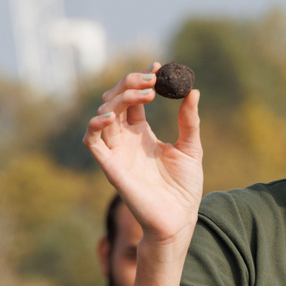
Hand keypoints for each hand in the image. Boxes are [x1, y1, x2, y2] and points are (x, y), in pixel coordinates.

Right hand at [83, 63, 203, 243]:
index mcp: (142, 133)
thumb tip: (193, 91)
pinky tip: (111, 116)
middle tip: (152, 78)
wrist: (179, 218)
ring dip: (118, 98)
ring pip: (103, 114)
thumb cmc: (184, 188)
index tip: (158, 67)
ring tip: (145, 94)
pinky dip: (95, 125)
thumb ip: (189, 121)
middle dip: (131, 84)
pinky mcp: (110, 166)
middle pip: (116, 100)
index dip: (142, 80)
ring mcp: (116, 151)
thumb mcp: (191, 148)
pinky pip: (92, 141)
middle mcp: (125, 139)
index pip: (134, 98)